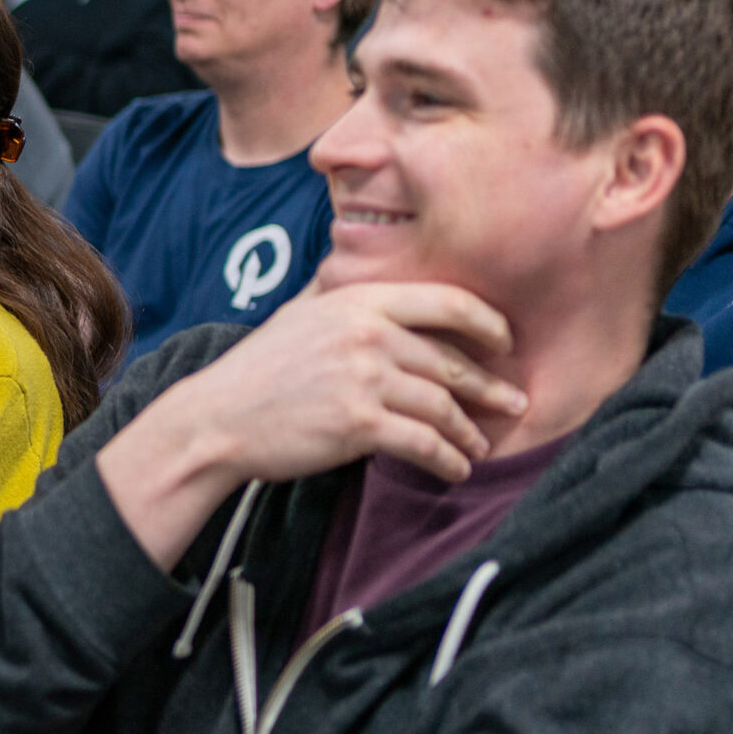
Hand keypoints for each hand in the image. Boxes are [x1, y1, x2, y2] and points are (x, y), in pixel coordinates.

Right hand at [95, 282, 525, 569]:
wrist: (217, 419)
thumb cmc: (257, 369)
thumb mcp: (296, 313)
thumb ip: (334, 291)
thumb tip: (354, 265)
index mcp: (357, 301)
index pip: (447, 301)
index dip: (488, 322)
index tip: (506, 342)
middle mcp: (367, 335)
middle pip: (452, 361)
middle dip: (490, 388)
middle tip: (515, 404)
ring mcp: (364, 379)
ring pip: (443, 406)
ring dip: (469, 432)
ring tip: (479, 445)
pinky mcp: (359, 424)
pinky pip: (425, 443)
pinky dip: (448, 460)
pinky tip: (456, 468)